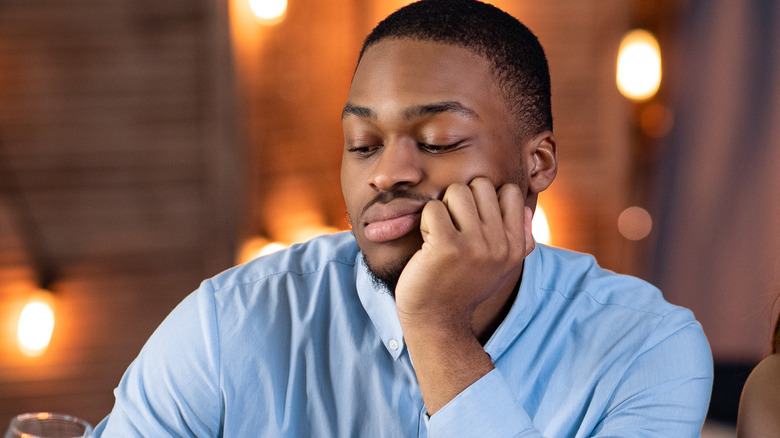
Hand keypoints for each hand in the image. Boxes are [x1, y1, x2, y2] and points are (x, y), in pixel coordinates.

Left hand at [395, 177, 533, 328]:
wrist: (437, 320)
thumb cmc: (464, 288)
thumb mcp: (501, 268)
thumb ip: (519, 239)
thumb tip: (526, 209)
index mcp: (515, 246)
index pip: (509, 192)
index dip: (485, 199)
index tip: (473, 222)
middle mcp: (500, 244)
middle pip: (481, 185)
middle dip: (462, 200)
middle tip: (453, 227)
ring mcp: (474, 245)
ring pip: (457, 191)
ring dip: (443, 208)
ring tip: (440, 234)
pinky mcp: (446, 247)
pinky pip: (433, 208)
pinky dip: (425, 221)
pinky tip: (427, 242)